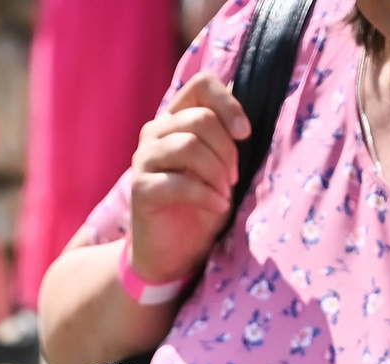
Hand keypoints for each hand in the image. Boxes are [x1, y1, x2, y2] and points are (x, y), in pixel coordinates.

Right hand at [126, 72, 250, 284]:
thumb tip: (249, 119)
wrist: (174, 253)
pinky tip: (217, 206)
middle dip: (227, 150)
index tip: (244, 133)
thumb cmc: (201, 206)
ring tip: (224, 193)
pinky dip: (206, 195)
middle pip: (200, 118)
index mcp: (176, 118)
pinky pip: (179, 182)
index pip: (202, 84)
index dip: (228, 103)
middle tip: (233, 178)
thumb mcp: (222, 167)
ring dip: (216, 172)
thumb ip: (228, 139)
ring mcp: (144, 159)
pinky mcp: (140, 188)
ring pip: (188, 145)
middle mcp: (155, 132)